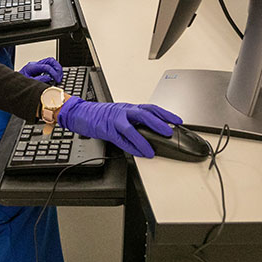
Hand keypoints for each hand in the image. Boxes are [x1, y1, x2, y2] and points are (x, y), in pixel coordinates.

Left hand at [19, 57, 62, 83]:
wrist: (14, 83)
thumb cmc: (20, 82)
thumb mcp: (29, 82)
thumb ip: (39, 80)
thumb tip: (49, 78)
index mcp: (32, 67)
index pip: (46, 67)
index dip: (53, 73)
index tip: (57, 79)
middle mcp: (35, 64)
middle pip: (50, 60)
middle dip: (57, 68)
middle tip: (59, 77)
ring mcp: (37, 65)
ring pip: (51, 62)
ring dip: (56, 69)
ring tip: (59, 77)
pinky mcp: (39, 68)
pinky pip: (49, 66)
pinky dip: (54, 70)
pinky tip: (55, 77)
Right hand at [57, 97, 182, 157]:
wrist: (83, 113)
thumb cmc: (103, 115)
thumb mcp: (122, 113)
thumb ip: (136, 120)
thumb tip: (155, 128)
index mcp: (130, 108)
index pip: (151, 108)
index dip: (165, 114)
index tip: (177, 120)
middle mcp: (124, 112)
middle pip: (144, 114)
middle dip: (158, 123)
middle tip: (169, 132)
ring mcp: (115, 121)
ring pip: (131, 128)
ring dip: (144, 139)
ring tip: (152, 149)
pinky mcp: (107, 131)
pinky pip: (120, 140)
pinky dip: (130, 147)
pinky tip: (138, 153)